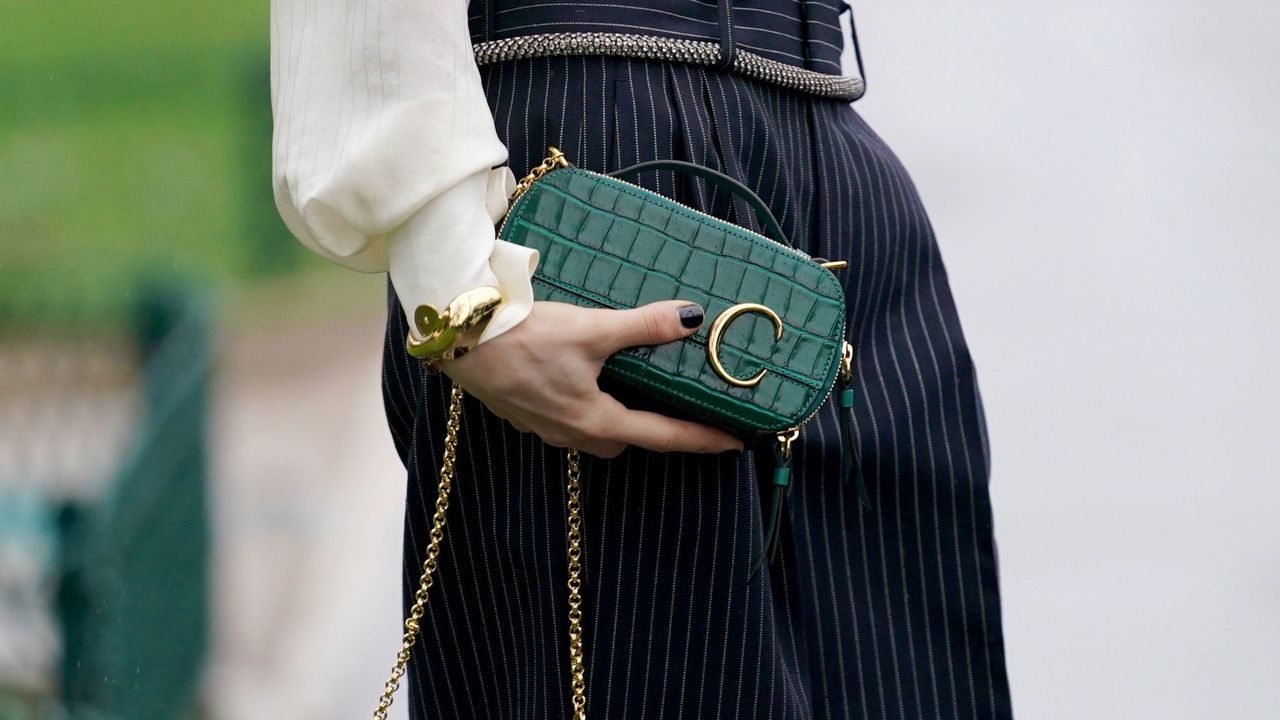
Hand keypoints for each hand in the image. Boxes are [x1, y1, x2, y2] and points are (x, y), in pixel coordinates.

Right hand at [439, 300, 744, 458]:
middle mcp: (570, 432)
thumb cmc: (523, 337)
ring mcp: (542, 425)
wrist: (458, 336)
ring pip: (593, 431)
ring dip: (615, 416)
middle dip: (653, 430)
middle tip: (681, 409)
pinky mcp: (522, 410)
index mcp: (594, 420)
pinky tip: (582, 376)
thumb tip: (691, 319)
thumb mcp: (591, 329)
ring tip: (632, 388)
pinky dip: (585, 403)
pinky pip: (565, 418)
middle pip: (624, 439)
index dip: (701, 439)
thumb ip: (643, 327)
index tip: (735, 443)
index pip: (662, 436)